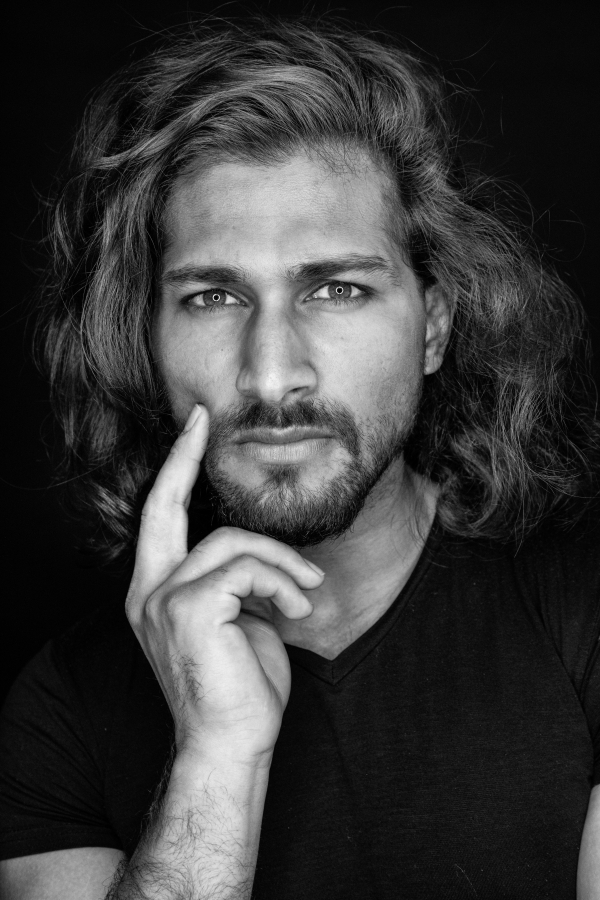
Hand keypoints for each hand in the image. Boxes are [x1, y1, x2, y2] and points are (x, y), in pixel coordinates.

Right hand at [125, 404, 323, 766]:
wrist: (233, 741)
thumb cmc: (240, 684)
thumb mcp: (237, 619)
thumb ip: (235, 580)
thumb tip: (262, 552)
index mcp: (155, 592)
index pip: (158, 517)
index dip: (173, 469)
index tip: (193, 428)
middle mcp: (147, 591)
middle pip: (165, 505)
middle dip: (182, 456)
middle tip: (203, 421)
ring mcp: (162, 599)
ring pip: (232, 542)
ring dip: (280, 563)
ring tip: (304, 593)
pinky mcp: (189, 608)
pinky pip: (246, 567)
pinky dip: (280, 581)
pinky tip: (295, 607)